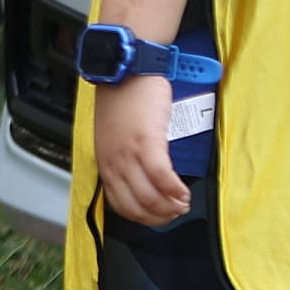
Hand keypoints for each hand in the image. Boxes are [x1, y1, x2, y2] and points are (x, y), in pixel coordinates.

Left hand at [94, 76, 191, 226]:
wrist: (127, 72)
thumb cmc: (123, 99)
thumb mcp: (114, 135)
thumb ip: (123, 157)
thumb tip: (141, 175)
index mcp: (106, 163)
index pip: (121, 205)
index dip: (143, 217)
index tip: (159, 216)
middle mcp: (114, 164)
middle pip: (137, 206)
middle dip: (159, 216)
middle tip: (176, 214)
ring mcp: (130, 154)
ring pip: (149, 196)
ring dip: (169, 207)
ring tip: (183, 204)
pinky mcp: (148, 142)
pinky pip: (162, 177)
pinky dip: (174, 190)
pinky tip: (183, 192)